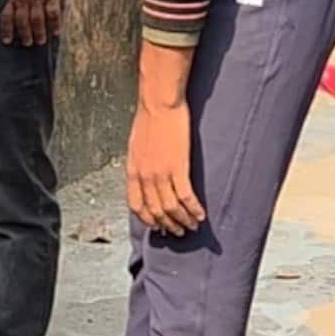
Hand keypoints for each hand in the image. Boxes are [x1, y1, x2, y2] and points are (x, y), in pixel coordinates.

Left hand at [1, 0, 64, 45]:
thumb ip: (17, 3)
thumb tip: (17, 23)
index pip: (7, 16)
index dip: (6, 29)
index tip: (7, 41)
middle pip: (22, 21)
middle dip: (24, 34)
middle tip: (28, 43)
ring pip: (37, 19)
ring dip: (38, 32)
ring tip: (40, 41)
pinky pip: (53, 13)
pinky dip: (54, 24)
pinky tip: (56, 32)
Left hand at [127, 101, 204, 236]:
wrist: (159, 104)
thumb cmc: (149, 119)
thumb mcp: (136, 146)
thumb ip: (140, 164)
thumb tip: (145, 176)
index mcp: (133, 171)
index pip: (136, 205)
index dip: (148, 219)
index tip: (158, 225)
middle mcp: (144, 176)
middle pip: (155, 211)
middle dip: (168, 225)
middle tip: (179, 231)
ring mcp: (160, 173)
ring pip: (171, 208)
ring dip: (183, 221)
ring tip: (193, 226)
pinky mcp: (177, 167)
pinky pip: (186, 197)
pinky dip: (194, 210)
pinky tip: (201, 215)